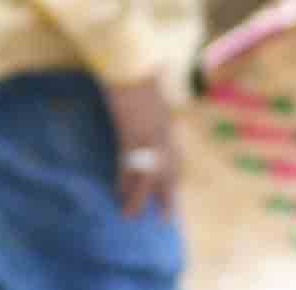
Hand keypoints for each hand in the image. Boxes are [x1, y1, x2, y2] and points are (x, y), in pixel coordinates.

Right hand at [107, 78, 177, 217]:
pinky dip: (124, 181)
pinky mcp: (130, 134)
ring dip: (139, 199)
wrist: (130, 62)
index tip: (173, 193)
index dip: (174, 178)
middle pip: (168, 174)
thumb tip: (151, 117)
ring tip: (130, 217)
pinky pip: (128, 165)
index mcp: (168, 126)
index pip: (176, 159)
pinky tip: (119, 194)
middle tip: (165, 220)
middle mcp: (163, 136)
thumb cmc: (138, 73)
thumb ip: (154, 110)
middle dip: (166, 198)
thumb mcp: (153, 95)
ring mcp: (147, 137)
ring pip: (147, 177)